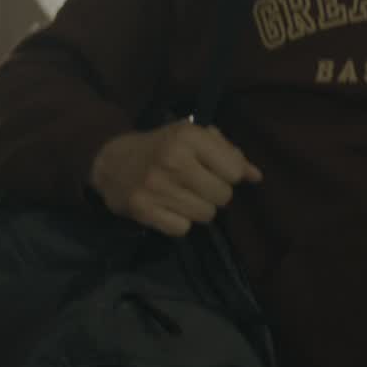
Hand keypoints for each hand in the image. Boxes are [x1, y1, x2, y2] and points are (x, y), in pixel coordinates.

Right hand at [87, 122, 257, 235]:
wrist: (110, 160)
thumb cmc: (161, 147)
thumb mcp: (193, 138)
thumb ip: (228, 153)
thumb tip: (256, 177)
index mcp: (189, 136)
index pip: (234, 171)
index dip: (228, 174)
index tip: (213, 170)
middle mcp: (174, 160)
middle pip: (223, 197)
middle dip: (214, 194)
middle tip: (196, 186)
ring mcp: (157, 186)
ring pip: (206, 215)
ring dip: (198, 209)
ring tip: (181, 196)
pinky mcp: (143, 210)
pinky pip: (183, 229)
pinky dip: (178, 222)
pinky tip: (167, 207)